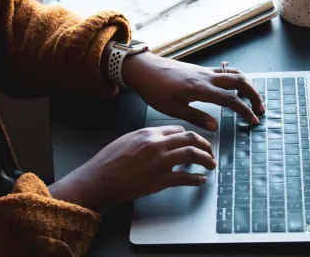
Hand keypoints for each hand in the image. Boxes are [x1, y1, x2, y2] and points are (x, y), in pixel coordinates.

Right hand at [49, 125, 214, 210]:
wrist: (99, 179)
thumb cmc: (109, 161)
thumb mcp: (127, 139)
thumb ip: (146, 137)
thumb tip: (161, 139)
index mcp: (149, 133)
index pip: (178, 130)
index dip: (190, 136)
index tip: (195, 142)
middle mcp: (157, 144)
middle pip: (191, 138)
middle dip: (205, 145)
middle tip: (210, 152)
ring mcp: (160, 162)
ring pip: (193, 154)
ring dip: (206, 159)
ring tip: (210, 164)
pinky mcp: (160, 180)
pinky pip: (185, 177)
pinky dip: (197, 179)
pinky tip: (201, 180)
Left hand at [123, 52, 264, 131]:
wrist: (145, 69)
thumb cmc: (155, 90)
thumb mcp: (173, 109)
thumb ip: (196, 117)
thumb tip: (215, 127)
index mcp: (201, 89)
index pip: (231, 99)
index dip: (245, 111)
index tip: (253, 121)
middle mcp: (207, 77)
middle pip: (240, 81)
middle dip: (254, 94)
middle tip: (260, 108)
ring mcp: (205, 71)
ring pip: (234, 73)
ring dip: (247, 85)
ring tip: (253, 98)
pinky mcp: (201, 69)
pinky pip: (225, 71)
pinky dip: (236, 78)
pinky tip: (235, 87)